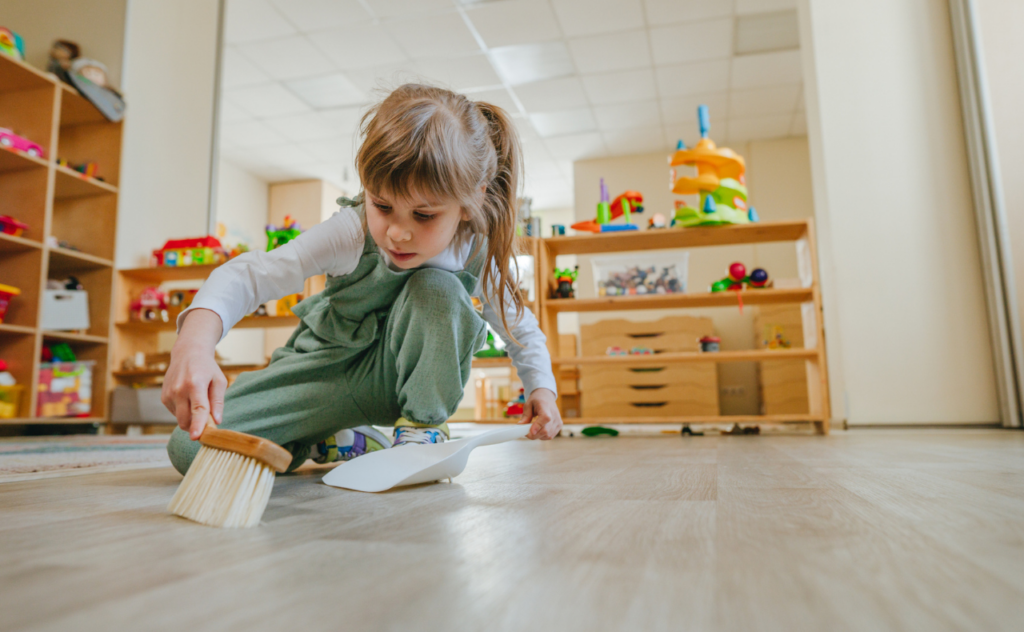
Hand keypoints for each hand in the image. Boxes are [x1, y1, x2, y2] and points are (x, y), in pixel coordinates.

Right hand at [161, 309, 225, 440]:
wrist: (187, 353)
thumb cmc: (207, 368)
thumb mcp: (219, 381)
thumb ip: (218, 401)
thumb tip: (217, 421)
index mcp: (195, 384)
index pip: (198, 409)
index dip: (198, 425)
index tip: (197, 437)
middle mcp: (179, 390)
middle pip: (186, 419)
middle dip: (196, 427)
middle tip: (208, 422)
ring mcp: (169, 394)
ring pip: (180, 419)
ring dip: (191, 418)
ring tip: (198, 401)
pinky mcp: (164, 398)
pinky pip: (175, 414)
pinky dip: (184, 412)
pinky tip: (189, 398)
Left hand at [519, 388, 561, 439]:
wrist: (546, 396)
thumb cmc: (537, 400)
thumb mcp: (528, 404)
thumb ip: (525, 416)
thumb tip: (521, 426)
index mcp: (546, 406)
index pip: (545, 418)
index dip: (538, 426)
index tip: (530, 432)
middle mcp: (554, 414)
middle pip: (546, 430)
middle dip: (534, 435)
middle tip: (526, 433)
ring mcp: (558, 420)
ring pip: (548, 435)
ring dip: (538, 436)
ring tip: (533, 430)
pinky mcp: (559, 425)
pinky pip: (550, 436)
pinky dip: (543, 436)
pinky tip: (539, 430)